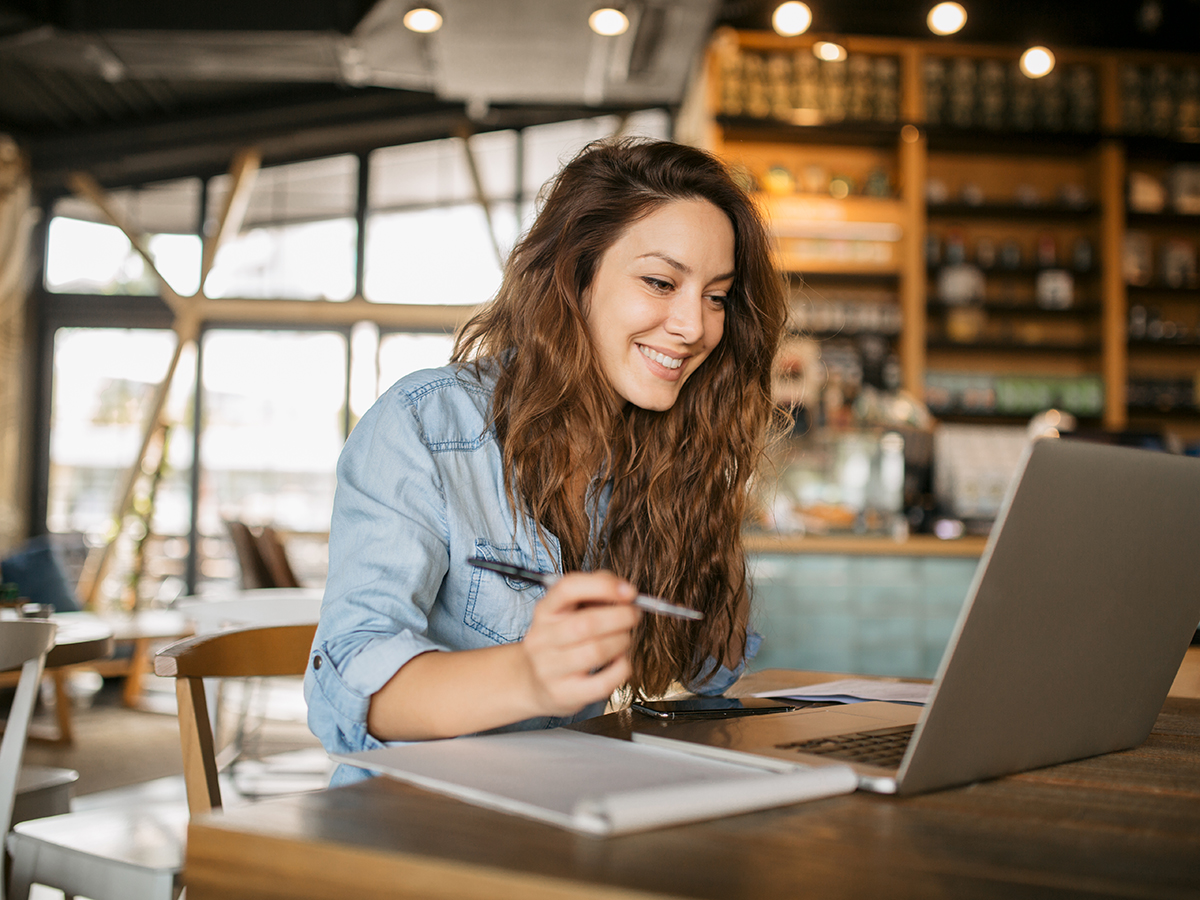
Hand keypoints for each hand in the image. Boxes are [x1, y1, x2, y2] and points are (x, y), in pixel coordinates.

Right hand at [519, 571, 641, 716]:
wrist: (531, 682)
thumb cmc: (560, 641)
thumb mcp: (566, 612)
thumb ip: (594, 592)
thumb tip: (625, 591)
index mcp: (544, 611)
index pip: (567, 589)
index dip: (602, 586)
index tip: (629, 592)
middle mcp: (542, 638)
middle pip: (587, 623)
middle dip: (622, 617)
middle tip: (634, 615)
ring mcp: (549, 669)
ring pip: (597, 651)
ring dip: (622, 641)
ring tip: (624, 639)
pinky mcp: (563, 694)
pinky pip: (603, 682)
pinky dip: (621, 668)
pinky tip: (619, 661)